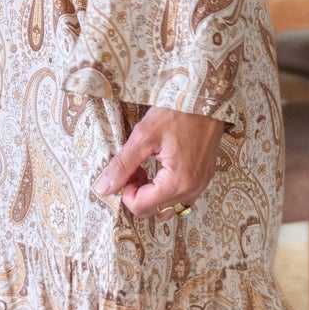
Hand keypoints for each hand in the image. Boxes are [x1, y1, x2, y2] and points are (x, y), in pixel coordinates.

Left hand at [95, 105, 225, 217]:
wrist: (205, 98)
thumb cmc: (177, 113)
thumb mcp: (143, 137)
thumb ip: (122, 165)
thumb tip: (103, 188)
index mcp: (177, 182)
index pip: (141, 207)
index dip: (126, 193)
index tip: (127, 173)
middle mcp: (192, 189)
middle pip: (155, 211)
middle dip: (139, 194)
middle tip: (135, 170)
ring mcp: (201, 185)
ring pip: (168, 207)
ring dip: (152, 195)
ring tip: (147, 170)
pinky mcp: (204, 177)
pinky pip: (181, 196)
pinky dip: (166, 190)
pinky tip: (162, 167)